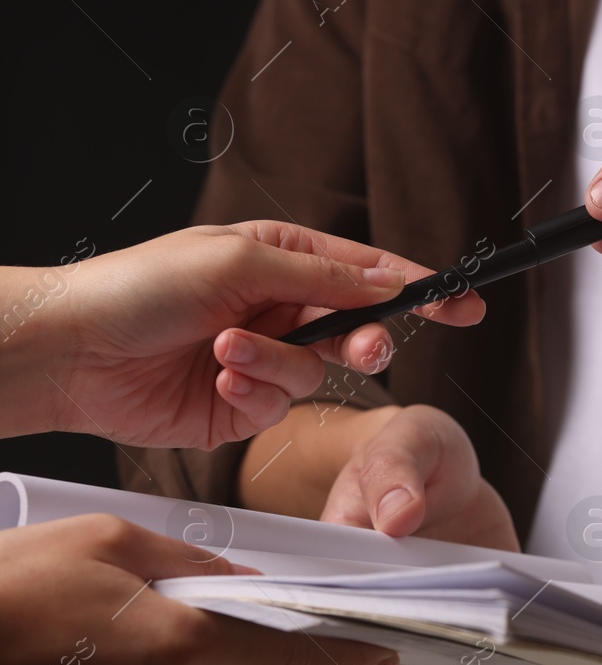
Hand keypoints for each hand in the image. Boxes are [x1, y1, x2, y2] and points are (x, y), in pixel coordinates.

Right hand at [0, 514, 397, 664]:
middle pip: (202, 657)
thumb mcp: (105, 542)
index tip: (382, 654)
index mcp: (181, 641)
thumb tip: (234, 580)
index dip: (339, 652)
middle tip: (104, 606)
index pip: (285, 650)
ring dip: (130, 660)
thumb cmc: (9, 591)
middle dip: (171, 628)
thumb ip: (186, 561)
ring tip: (65, 635)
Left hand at [8, 221, 483, 447]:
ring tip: (225, 351)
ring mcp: (263, 359)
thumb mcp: (242, 263)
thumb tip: (389, 278)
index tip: (465, 304)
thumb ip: (325, 276)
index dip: (422, 288)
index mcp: (283, 258)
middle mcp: (279, 308)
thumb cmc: (140, 287)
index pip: (370, 272)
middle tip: (362, 348)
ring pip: (318, 374)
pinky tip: (214, 375)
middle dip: (361, 340)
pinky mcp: (241, 405)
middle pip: (358, 328)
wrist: (73, 352)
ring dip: (275, 364)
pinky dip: (252, 392)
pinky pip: (280, 406)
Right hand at [319, 405, 575, 664]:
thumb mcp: (401, 444)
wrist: (435, 463)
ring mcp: (425, 626)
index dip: (374, 655)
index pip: (347, 632)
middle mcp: (379, 615)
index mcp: (342, 577)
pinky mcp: (467, 628)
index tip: (417, 657)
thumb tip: (396, 518)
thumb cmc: (406, 453)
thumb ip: (392, 475)